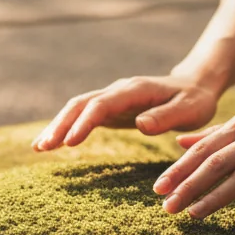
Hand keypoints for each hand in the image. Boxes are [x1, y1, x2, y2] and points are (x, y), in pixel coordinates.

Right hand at [33, 75, 219, 149]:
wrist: (195, 86)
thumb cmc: (195, 100)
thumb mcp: (189, 109)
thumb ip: (165, 116)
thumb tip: (141, 125)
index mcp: (135, 90)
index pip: (103, 105)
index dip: (85, 123)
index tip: (70, 143)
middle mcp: (118, 90)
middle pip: (81, 104)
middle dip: (61, 124)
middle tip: (43, 147)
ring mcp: (112, 98)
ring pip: (77, 109)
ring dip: (58, 126)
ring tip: (39, 148)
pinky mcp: (111, 109)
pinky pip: (83, 116)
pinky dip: (66, 128)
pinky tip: (53, 144)